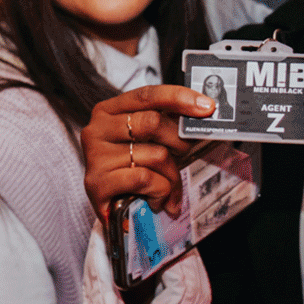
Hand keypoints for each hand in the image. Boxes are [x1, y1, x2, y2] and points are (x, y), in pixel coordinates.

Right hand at [80, 85, 215, 218]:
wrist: (106, 208)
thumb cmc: (129, 169)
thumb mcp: (144, 141)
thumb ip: (165, 124)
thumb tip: (203, 112)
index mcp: (109, 111)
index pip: (147, 95)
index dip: (179, 97)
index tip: (207, 106)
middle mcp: (98, 129)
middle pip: (153, 122)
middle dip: (179, 140)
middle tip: (185, 152)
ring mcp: (96, 156)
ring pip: (155, 155)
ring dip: (171, 175)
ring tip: (168, 186)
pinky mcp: (98, 183)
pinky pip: (145, 179)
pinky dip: (160, 192)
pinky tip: (156, 199)